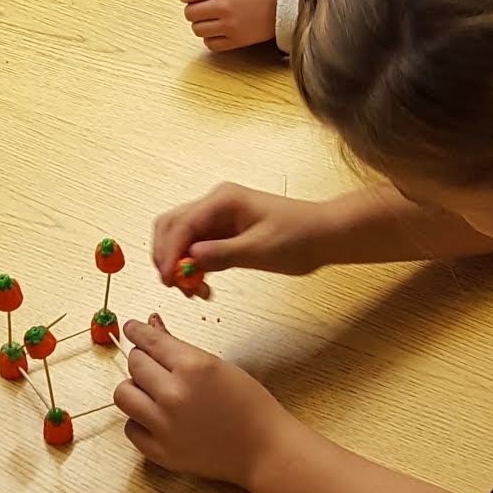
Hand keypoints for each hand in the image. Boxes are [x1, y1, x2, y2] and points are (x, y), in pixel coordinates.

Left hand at [114, 316, 289, 484]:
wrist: (265, 449)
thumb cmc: (250, 406)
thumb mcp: (218, 365)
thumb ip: (179, 348)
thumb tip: (151, 326)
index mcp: (193, 367)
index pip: (148, 340)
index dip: (138, 331)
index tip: (133, 329)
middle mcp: (174, 394)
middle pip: (134, 364)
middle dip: (143, 361)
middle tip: (156, 366)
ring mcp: (165, 426)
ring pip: (123, 395)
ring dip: (135, 389)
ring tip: (153, 393)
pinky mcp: (160, 452)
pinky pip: (130, 428)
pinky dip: (140, 421)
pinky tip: (158, 418)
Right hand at [152, 182, 335, 290]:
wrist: (325, 235)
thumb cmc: (298, 237)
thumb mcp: (259, 251)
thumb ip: (221, 255)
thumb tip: (188, 261)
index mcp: (222, 201)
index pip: (181, 225)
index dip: (169, 254)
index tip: (169, 281)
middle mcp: (215, 203)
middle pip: (172, 226)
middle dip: (167, 257)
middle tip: (177, 287)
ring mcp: (218, 215)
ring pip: (181, 237)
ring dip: (179, 263)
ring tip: (194, 291)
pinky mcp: (224, 230)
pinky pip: (196, 246)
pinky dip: (193, 265)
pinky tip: (203, 285)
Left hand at [179, 0, 280, 50]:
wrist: (287, 0)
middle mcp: (224, 6)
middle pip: (190, 12)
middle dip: (192, 7)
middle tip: (203, 4)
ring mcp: (230, 25)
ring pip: (197, 29)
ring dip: (200, 22)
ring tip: (211, 15)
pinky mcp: (237, 40)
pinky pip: (211, 44)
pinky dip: (210, 37)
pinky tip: (218, 28)